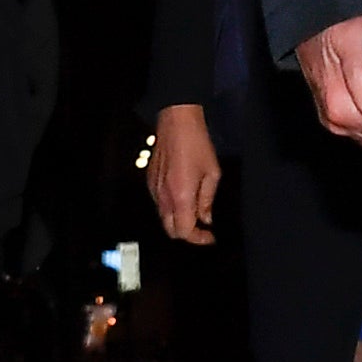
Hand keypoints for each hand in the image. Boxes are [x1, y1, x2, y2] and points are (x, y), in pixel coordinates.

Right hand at [148, 101, 223, 241]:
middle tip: (203, 227)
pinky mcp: (149, 181)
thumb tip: (207, 218)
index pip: (184, 232)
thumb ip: (207, 200)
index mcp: (180, 197)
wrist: (176, 122)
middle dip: (188, 233)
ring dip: (179, 221)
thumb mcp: (212, 173)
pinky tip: (183, 198)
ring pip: (163, 218)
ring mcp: (154, 189)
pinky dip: (171, 209)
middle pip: (170, 231)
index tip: (210, 235)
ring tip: (195, 211)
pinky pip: (159, 204)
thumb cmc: (197, 144)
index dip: (198, 238)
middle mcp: (163, 197)